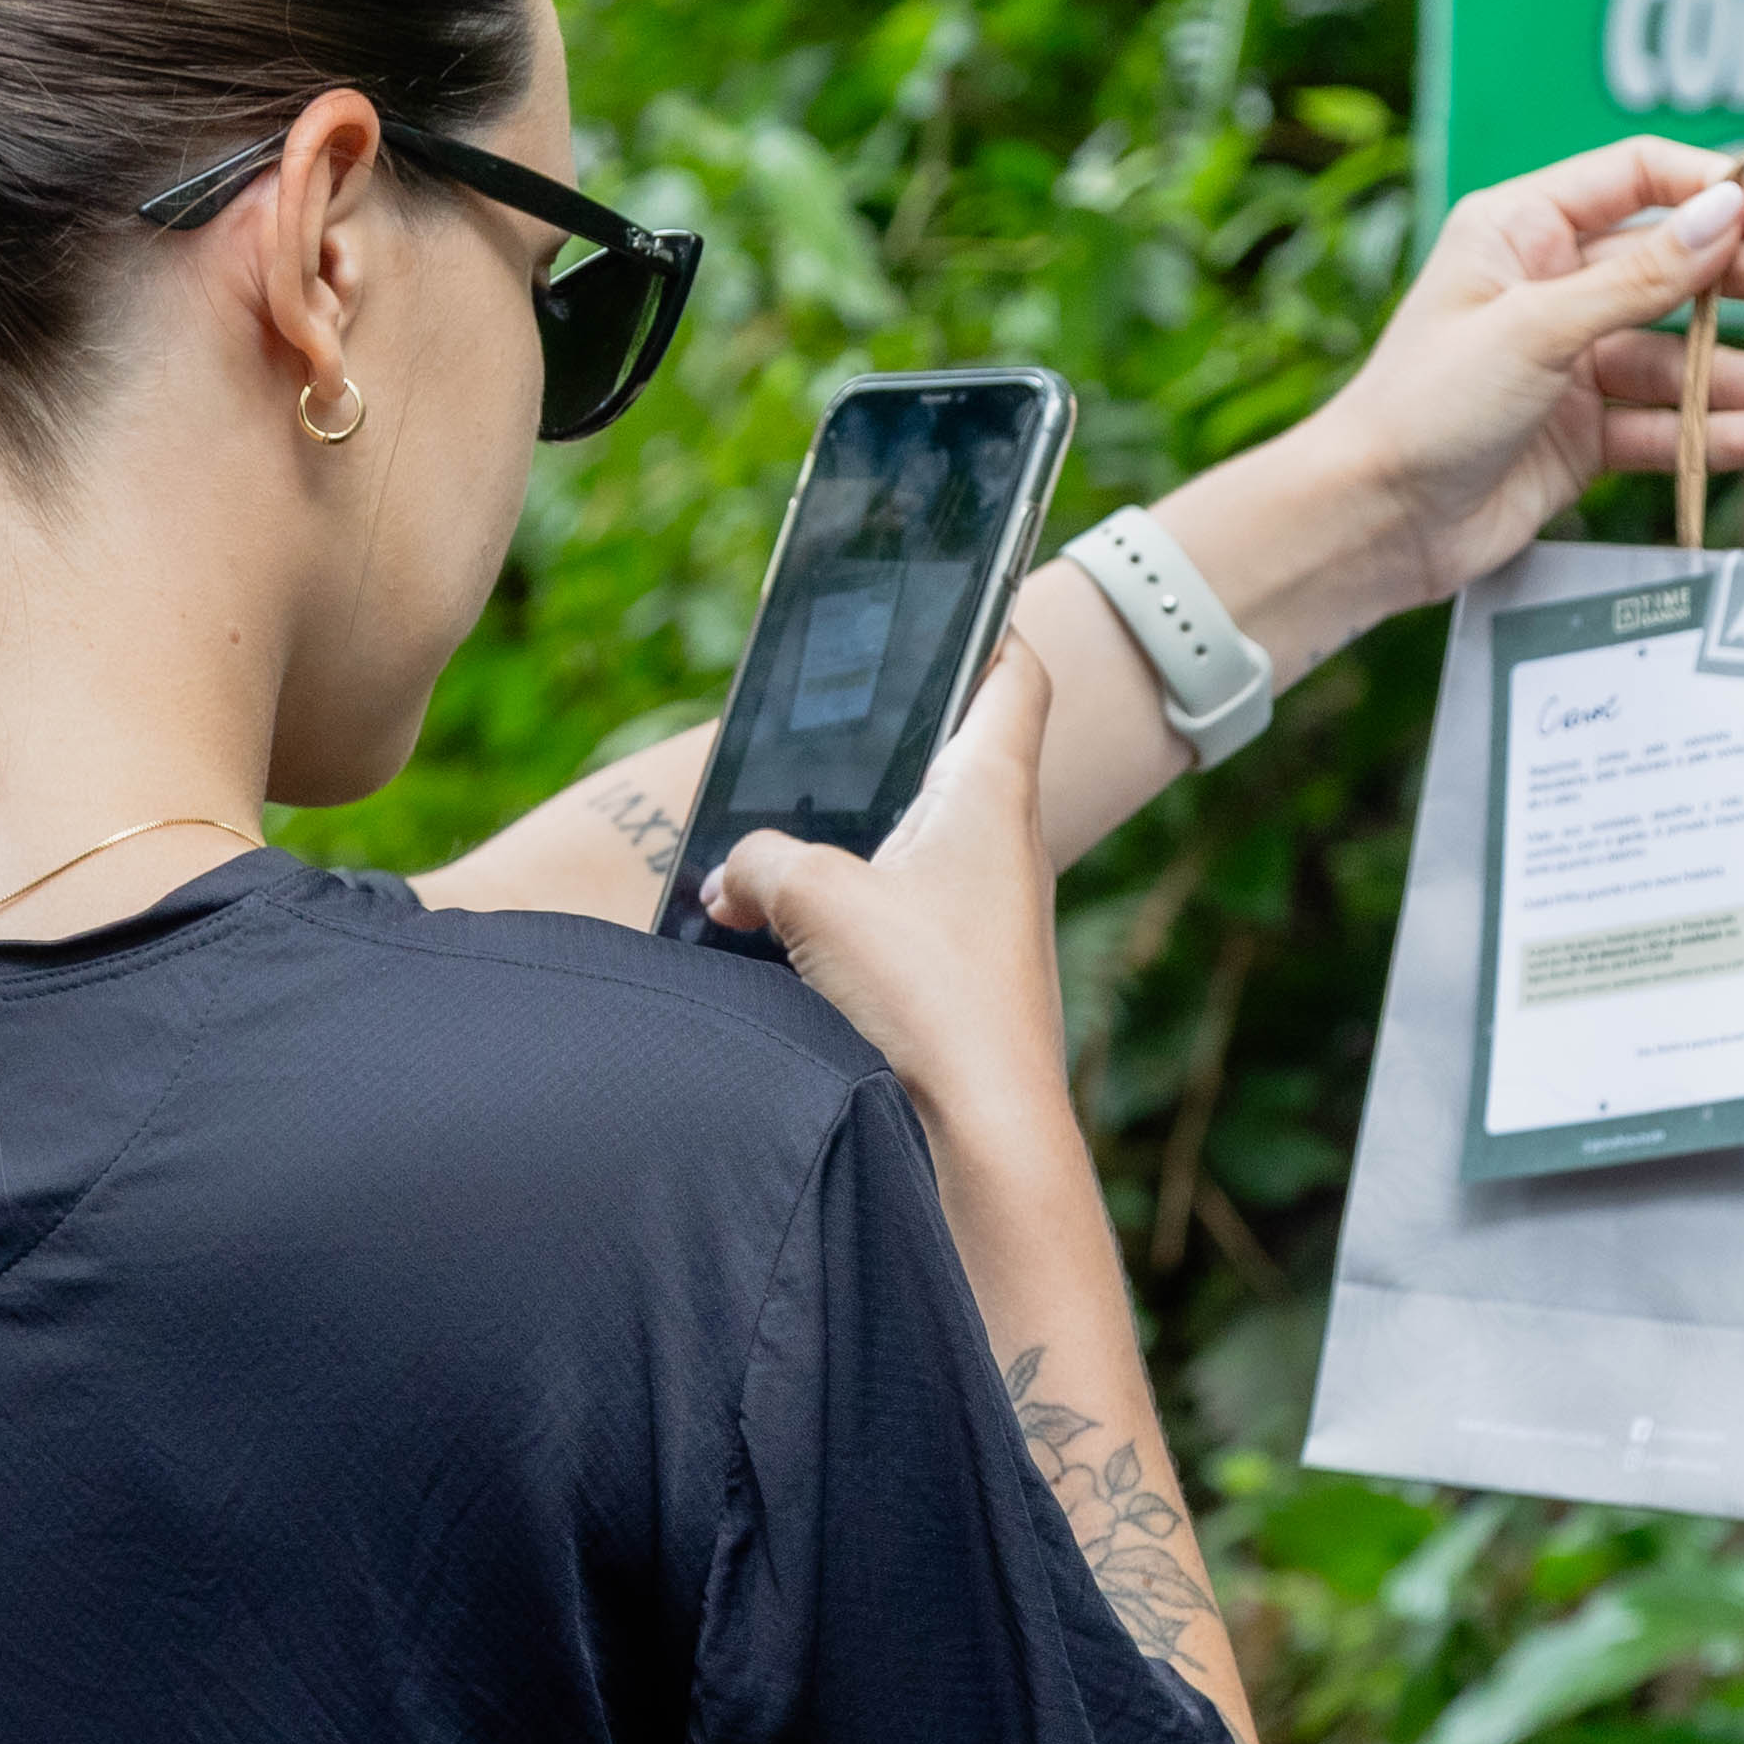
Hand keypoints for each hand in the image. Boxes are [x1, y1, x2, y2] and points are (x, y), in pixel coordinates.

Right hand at [700, 637, 1072, 1155]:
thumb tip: (732, 879)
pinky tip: (783, 945)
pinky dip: (845, 921)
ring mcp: (986, 923)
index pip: (1012, 676)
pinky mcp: (959, 988)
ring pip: (911, 853)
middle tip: (815, 732)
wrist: (980, 1139)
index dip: (986, 628)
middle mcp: (1002, 850)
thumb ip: (759, 863)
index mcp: (990, 793)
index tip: (954, 603)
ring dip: (848, 848)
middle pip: (947, 763)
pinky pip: (896, 926)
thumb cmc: (925, 997)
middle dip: (879, 750)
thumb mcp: (814, 898)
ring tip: (768, 852)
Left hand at [1287, 135, 1743, 619]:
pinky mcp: (1579, 435)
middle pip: (1670, 268)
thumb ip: (1640, 277)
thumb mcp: (1537, 328)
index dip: (1708, 191)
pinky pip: (1660, 423)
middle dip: (1743, 284)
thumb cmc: (1428, 407)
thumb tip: (1728, 211)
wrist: (1373, 523)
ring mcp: (1567, 363)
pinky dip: (1709, 432)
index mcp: (1521, 229)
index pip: (1634, 178)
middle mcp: (1548, 286)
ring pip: (1674, 357)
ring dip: (1742, 373)